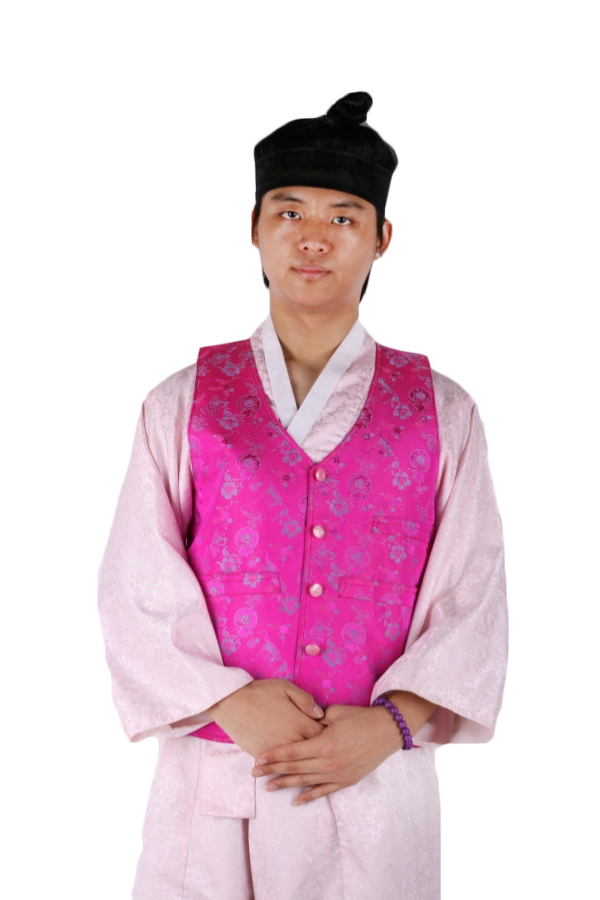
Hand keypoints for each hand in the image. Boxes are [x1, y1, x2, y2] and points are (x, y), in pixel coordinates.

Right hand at [207, 678, 326, 758]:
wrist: (231, 702)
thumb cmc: (260, 692)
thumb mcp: (286, 688)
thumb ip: (306, 700)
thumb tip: (321, 714)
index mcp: (299, 722)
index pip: (323, 735)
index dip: (328, 735)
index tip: (331, 735)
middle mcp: (291, 740)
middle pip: (313, 752)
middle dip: (320, 751)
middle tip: (325, 751)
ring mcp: (277, 750)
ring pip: (297, 763)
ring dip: (305, 763)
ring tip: (312, 764)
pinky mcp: (263, 756)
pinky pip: (279, 766)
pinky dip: (286, 767)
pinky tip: (292, 769)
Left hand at [250, 702, 404, 804]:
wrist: (387, 730)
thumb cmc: (360, 717)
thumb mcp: (334, 713)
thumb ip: (315, 719)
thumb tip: (303, 722)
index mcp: (324, 743)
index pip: (292, 752)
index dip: (274, 755)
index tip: (258, 758)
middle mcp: (328, 762)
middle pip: (294, 768)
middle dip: (272, 770)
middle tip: (254, 774)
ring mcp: (337, 774)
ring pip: (305, 782)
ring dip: (286, 784)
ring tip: (269, 787)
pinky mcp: (346, 781)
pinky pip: (324, 791)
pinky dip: (309, 796)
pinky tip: (297, 800)